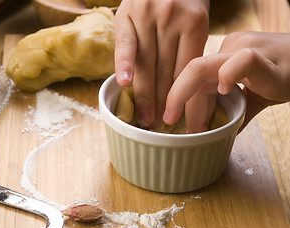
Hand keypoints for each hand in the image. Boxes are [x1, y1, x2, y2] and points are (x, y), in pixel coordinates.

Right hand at [114, 0, 209, 127]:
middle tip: (159, 125)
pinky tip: (124, 84)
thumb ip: (189, 49)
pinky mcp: (126, 14)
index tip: (185, 120)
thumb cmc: (182, 0)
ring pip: (146, 62)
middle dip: (163, 101)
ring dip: (145, 93)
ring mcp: (147, 16)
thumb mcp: (195, 20)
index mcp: (195, 23)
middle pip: (166, 70)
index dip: (187, 97)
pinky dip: (124, 64)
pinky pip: (125, 44)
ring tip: (145, 117)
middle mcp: (171, 19)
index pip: (188, 70)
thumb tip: (184, 91)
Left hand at [163, 31, 289, 132]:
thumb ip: (235, 111)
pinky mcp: (264, 56)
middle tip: (169, 122)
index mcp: (223, 56)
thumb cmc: (286, 75)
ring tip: (194, 126)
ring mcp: (243, 49)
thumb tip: (219, 134)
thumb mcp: (255, 95)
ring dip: (191, 100)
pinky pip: (241, 62)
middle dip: (175, 98)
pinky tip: (225, 92)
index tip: (174, 120)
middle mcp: (228, 49)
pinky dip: (228, 77)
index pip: (193, 77)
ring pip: (203, 68)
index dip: (180, 98)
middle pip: (191, 72)